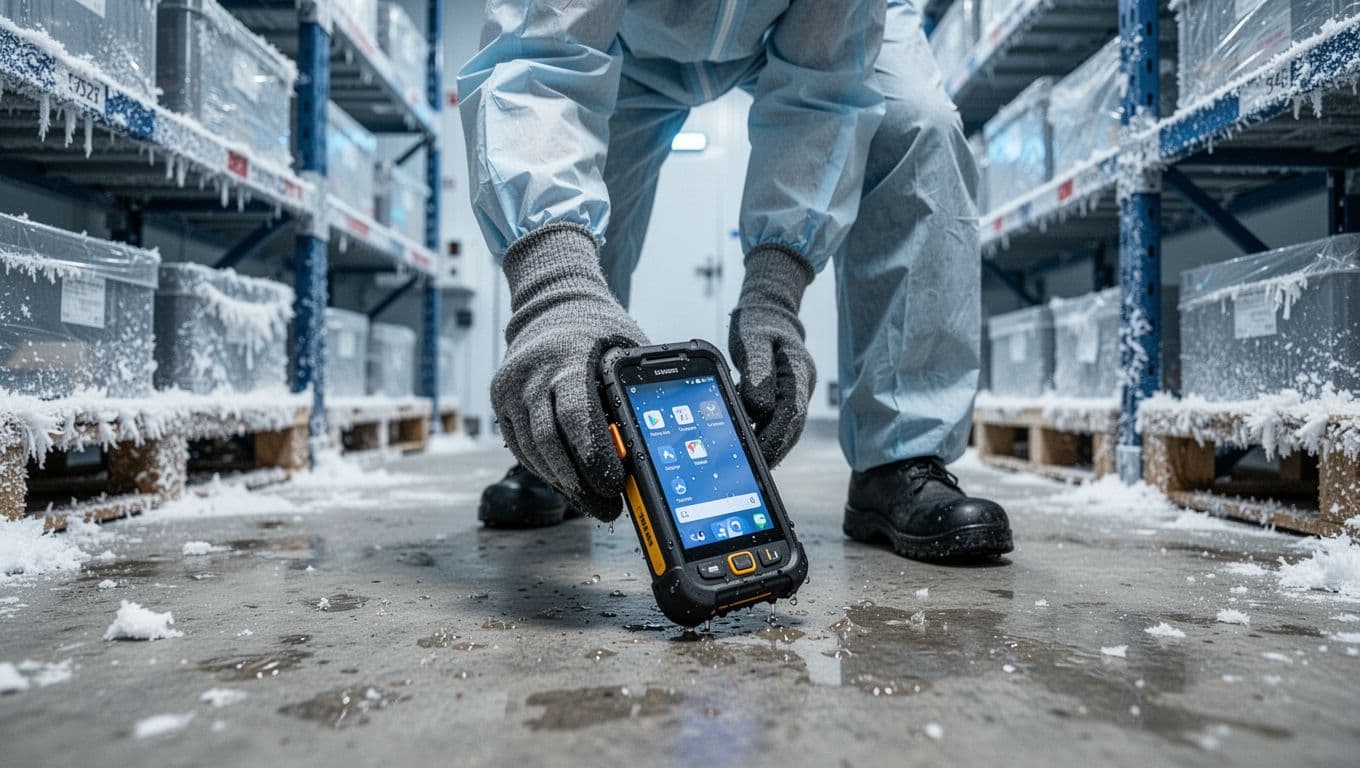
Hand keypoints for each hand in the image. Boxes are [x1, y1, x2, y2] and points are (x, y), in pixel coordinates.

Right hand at [492, 224, 646, 519]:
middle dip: (580, 483)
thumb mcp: (625, 348)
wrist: (551, 302)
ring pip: (532, 451)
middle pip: (549, 443)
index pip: (575, 416)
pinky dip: (546, 469)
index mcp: (567, 357)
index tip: (615, 486)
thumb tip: (654, 444)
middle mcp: (532, 373)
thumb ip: (633, 389)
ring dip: (564, 483)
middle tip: (608, 508)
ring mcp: (510, 388)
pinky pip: (521, 446)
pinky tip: (570, 483)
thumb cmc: (599, 329)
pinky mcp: (500, 399)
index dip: (595, 457)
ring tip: (594, 502)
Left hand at [728, 245, 815, 466]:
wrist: (768, 309)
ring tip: (752, 464)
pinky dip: (766, 434)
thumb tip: (759, 409)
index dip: (777, 437)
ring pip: (787, 426)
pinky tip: (751, 445)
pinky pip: (778, 419)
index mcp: (797, 371)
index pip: (792, 412)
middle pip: (793, 426)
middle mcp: (801, 384)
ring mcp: (795, 390)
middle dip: (774, 449)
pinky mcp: (784, 394)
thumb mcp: (752, 341)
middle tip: (754, 469)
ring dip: (771, 445)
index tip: (760, 454)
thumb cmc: (758, 322)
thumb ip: (757, 373)